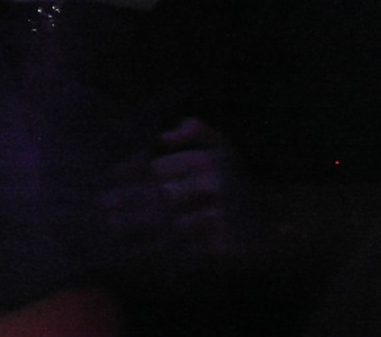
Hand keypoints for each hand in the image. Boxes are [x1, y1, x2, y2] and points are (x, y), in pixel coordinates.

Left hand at [100, 118, 256, 263]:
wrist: (278, 219)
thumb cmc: (239, 178)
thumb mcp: (224, 146)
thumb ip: (197, 130)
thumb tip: (165, 134)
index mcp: (210, 161)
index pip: (161, 167)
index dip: (130, 172)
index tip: (105, 177)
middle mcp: (216, 188)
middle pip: (163, 195)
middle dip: (129, 200)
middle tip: (101, 204)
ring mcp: (222, 219)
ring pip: (173, 224)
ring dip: (141, 226)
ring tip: (112, 225)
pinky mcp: (228, 246)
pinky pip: (189, 248)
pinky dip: (163, 249)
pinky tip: (139, 249)